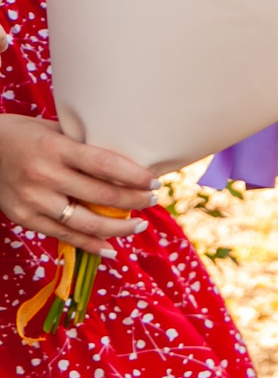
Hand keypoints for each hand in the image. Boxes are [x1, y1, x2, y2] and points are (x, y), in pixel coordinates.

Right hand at [0, 115, 154, 253]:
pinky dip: (91, 245)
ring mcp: (33, 200)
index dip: (135, 177)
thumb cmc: (22, 134)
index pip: (105, 165)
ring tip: (140, 225)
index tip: (155, 182)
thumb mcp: (52, 129)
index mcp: (55, 148)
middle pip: (102, 197)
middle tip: (153, 200)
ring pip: (87, 224)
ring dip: (120, 228)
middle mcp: (44, 175)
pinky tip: (112, 248)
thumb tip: (127, 157)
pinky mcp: (24, 218)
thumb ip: (83, 144)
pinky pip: (64, 237)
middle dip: (136, 201)